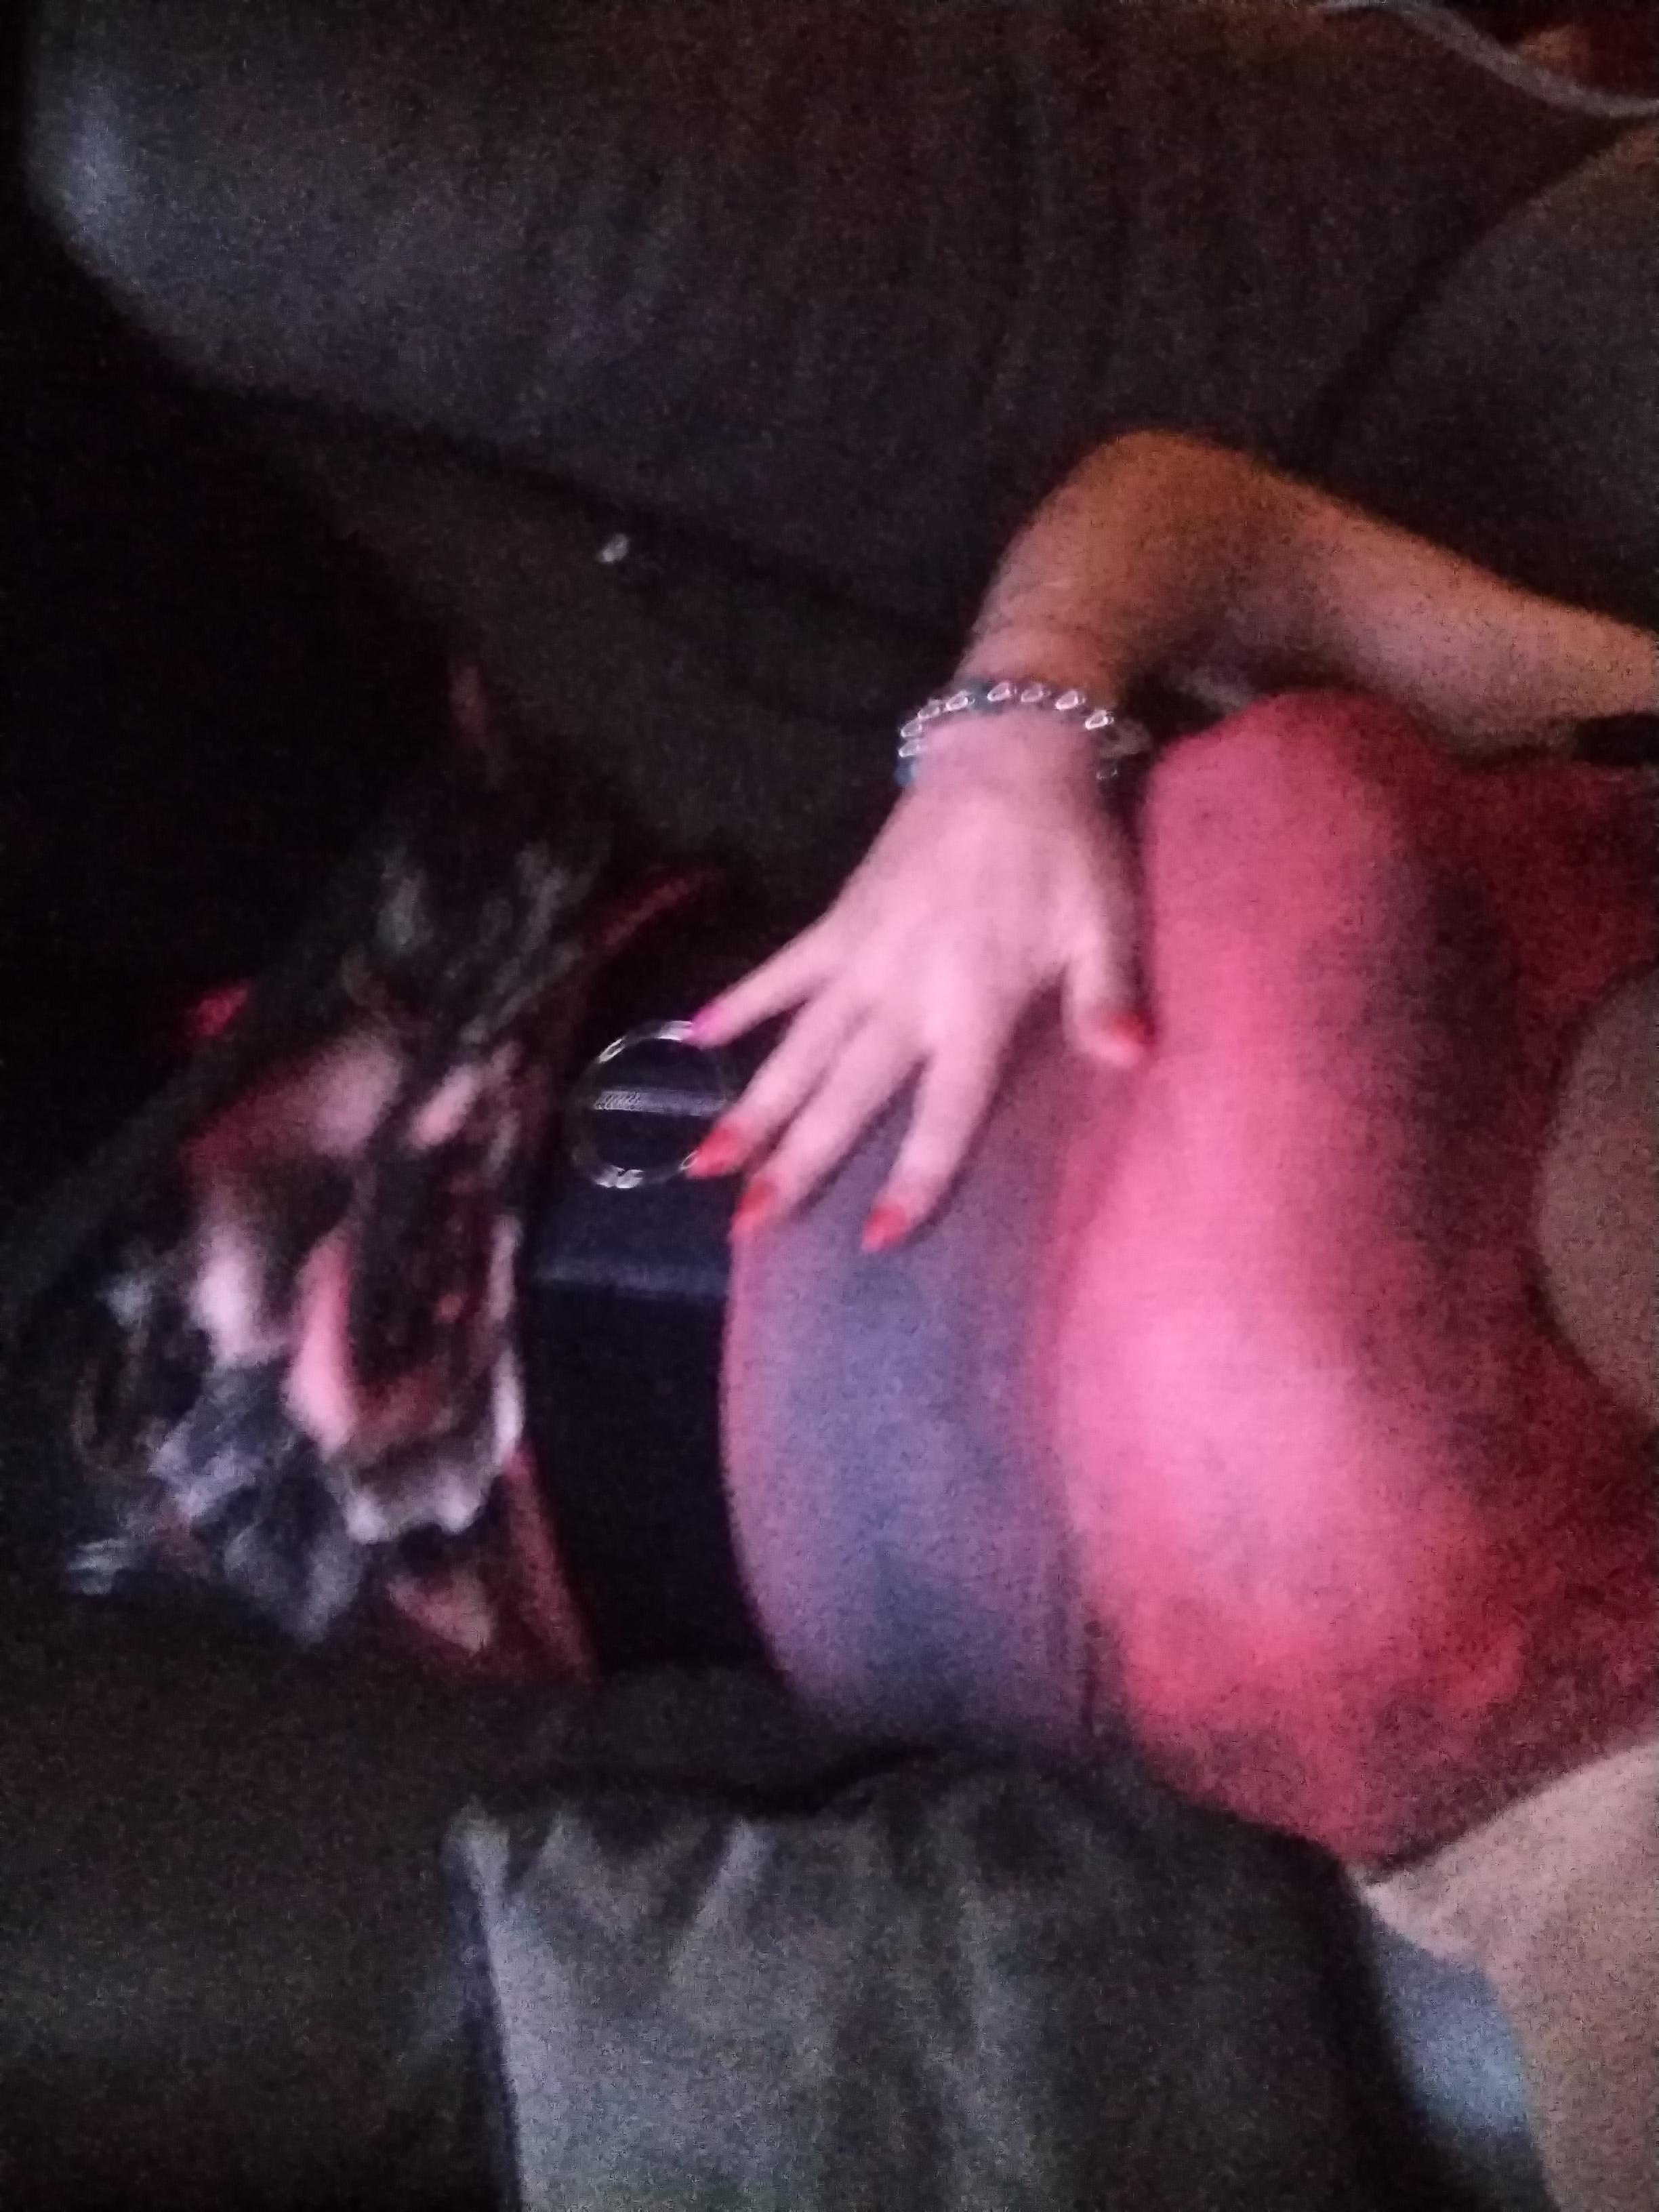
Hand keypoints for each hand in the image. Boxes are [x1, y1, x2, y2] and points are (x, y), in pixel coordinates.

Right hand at [685, 720, 1149, 1248]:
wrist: (1009, 752)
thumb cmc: (1067, 848)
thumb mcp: (1105, 920)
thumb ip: (1106, 996)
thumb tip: (1130, 1059)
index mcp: (973, 1003)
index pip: (943, 1113)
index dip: (912, 1179)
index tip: (873, 1236)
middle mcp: (905, 991)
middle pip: (847, 1094)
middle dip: (797, 1163)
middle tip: (749, 1226)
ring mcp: (862, 955)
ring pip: (800, 1047)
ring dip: (754, 1106)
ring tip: (706, 1163)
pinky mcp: (840, 919)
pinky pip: (783, 970)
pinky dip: (742, 1001)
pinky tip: (698, 1038)